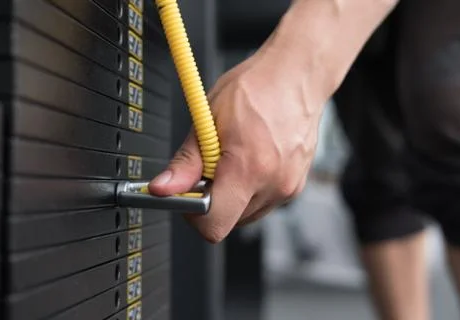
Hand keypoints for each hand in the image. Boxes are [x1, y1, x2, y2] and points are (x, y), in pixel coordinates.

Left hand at [148, 43, 326, 242]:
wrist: (296, 76)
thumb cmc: (255, 89)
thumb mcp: (208, 119)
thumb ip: (186, 163)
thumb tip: (163, 189)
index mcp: (248, 170)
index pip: (214, 225)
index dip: (193, 214)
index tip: (188, 193)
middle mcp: (274, 185)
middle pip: (229, 220)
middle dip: (213, 199)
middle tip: (212, 166)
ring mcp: (289, 187)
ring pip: (246, 213)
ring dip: (233, 194)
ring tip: (235, 158)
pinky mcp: (296, 185)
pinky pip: (263, 200)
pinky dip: (251, 187)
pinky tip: (252, 158)